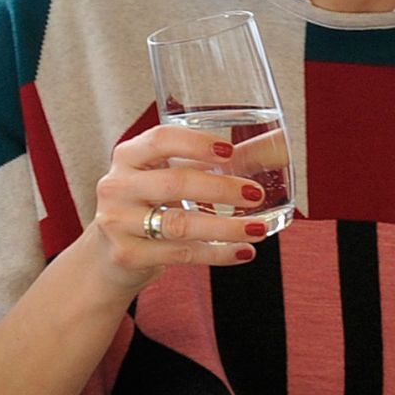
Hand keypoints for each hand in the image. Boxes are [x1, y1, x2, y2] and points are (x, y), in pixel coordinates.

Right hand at [87, 123, 274, 291]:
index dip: (196, 143)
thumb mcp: (177, 174)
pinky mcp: (127, 255)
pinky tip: (244, 252)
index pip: (161, 139)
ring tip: (259, 229)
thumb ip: (225, 161)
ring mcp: (118, 222)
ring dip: (226, 227)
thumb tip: (281, 149)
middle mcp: (117, 186)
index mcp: (130, 156)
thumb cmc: (154, 203)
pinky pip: (181, 254)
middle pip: (175, 182)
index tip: (229, 151)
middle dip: (221, 188)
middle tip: (255, 194)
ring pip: (180, 223)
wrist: (112, 253)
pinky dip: (218, 253)